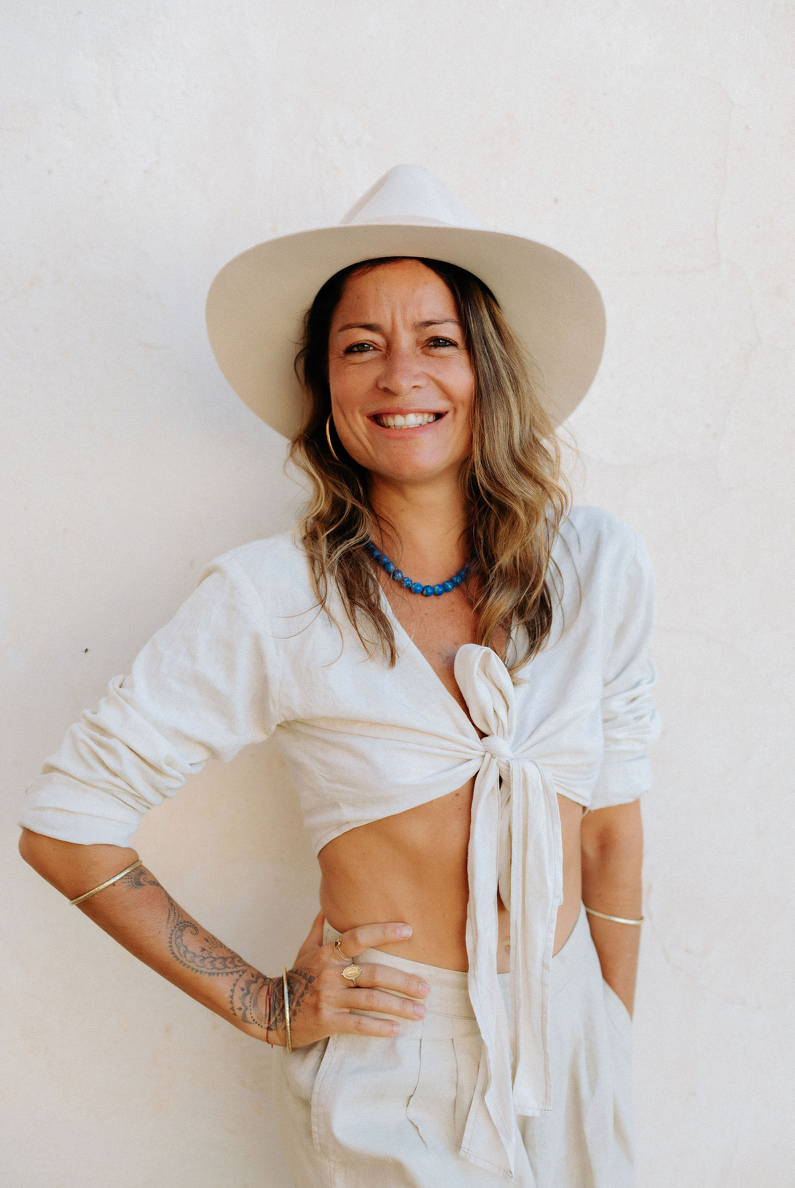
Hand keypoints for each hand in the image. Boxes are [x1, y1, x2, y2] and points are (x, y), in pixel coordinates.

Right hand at [267, 912, 429, 1048]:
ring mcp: (328, 998)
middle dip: (403, 981)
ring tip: (420, 1012)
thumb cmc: (295, 978)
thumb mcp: (305, 950)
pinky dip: (378, 1027)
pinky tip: (395, 1029)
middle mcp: (330, 973)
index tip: (409, 930)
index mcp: (327, 953)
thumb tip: (326, 905)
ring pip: (370, 1000)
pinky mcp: (326, 1021)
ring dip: (398, 1006)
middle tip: (426, 988)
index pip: (358, 937)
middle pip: (373, 974)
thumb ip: (319, 928)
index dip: (383, 932)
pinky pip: (357, 1024)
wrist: (269, 1010)